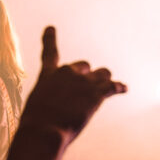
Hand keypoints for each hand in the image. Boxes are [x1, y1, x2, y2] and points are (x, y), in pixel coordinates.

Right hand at [19, 27, 125, 142]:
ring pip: (102, 73)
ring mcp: (83, 82)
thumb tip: (55, 113)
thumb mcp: (36, 108)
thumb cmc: (36, 126)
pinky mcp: (96, 93)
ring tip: (107, 86)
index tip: (51, 28)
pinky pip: (113, 86)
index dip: (50, 40)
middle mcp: (66, 73)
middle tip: (89, 87)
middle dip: (88, 75)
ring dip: (105, 79)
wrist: (44, 130)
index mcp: (48, 76)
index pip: (49, 54)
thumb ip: (48, 102)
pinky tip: (124, 88)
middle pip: (84, 65)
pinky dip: (119, 87)